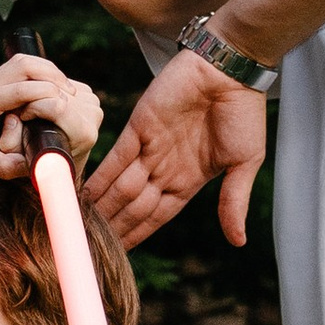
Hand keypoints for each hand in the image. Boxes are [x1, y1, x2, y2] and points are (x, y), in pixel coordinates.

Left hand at [0, 52, 102, 177]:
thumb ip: (9, 167)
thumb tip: (36, 164)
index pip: (21, 88)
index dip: (47, 92)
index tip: (66, 102)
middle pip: (23, 64)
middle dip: (51, 74)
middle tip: (69, 92)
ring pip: (21, 62)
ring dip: (46, 70)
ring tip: (64, 89)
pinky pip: (17, 68)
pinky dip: (37, 73)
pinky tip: (50, 88)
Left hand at [87, 53, 265, 248]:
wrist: (231, 68)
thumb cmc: (244, 112)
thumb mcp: (245, 162)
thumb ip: (234, 201)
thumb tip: (238, 241)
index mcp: (188, 180)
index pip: (155, 217)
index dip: (136, 235)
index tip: (117, 255)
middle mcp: (164, 168)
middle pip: (132, 207)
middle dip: (113, 228)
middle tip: (88, 249)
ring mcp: (149, 148)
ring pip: (119, 187)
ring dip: (101, 209)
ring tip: (80, 229)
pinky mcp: (138, 126)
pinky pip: (114, 158)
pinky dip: (99, 177)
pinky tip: (83, 196)